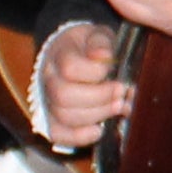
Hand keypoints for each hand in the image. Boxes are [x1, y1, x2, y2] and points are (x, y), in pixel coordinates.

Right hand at [33, 22, 125, 148]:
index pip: (70, 68)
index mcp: (59, 55)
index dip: (96, 73)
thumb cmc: (89, 47)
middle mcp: (49, 79)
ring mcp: (48, 100)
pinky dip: (78, 137)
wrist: (73, 55)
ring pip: (63, 116)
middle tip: (123, 94)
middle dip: (100, 98)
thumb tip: (103, 55)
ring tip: (119, 108)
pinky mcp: (53, 119)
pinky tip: (99, 131)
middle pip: (64, 95)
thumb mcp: (97, 35)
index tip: (118, 74)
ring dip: (97, 115)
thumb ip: (100, 42)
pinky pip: (58, 134)